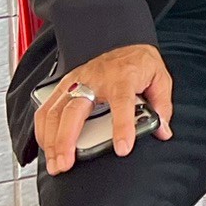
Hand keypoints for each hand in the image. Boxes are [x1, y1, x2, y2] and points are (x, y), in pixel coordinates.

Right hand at [36, 45, 171, 173]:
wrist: (124, 41)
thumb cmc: (139, 63)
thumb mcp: (159, 78)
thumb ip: (162, 106)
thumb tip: (163, 131)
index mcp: (123, 77)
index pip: (122, 102)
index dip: (122, 126)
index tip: (122, 149)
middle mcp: (95, 79)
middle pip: (75, 110)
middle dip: (66, 140)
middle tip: (65, 164)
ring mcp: (76, 81)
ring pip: (55, 111)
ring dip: (51, 140)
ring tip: (55, 163)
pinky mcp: (64, 85)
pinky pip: (46, 108)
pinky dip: (43, 130)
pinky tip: (47, 146)